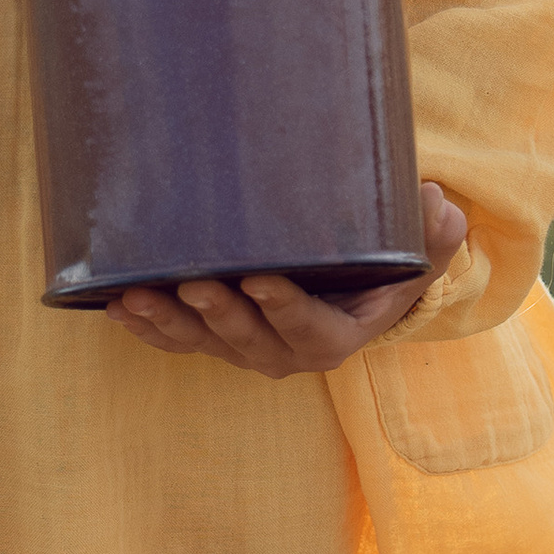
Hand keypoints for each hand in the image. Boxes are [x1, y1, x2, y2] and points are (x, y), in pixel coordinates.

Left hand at [108, 183, 469, 380]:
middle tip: (195, 282)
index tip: (260, 277)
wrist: (345, 293)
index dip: (284, 308)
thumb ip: (433, 236)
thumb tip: (438, 201)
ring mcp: (242, 347)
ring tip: (137, 296)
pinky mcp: (210, 337)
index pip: (309, 330)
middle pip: (246, 340)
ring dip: (168, 322)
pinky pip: (175, 340)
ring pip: (202, 342)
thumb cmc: (379, 270)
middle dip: (218, 314)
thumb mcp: (415, 257)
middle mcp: (283, 352)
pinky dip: (145, 327)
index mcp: (334, 337)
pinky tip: (115, 304)